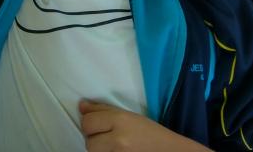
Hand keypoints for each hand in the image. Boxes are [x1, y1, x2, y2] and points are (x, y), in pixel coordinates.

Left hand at [80, 100, 208, 151]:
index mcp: (120, 120)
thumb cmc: (151, 132)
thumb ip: (103, 110)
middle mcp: (118, 139)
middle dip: (94, 138)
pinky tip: (115, 150)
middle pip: (89, 141)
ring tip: (111, 144)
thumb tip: (81, 106)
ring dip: (99, 148)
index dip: (89, 123)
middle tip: (105, 136)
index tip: (95, 122)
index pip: (88, 122)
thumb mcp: (129, 116)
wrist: (171, 151)